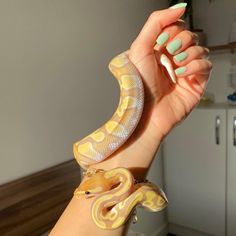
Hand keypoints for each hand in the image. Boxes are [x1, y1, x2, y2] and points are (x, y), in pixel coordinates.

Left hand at [92, 6, 211, 177]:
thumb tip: (178, 7)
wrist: (146, 112)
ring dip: (188, 54)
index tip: (161, 42)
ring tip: (176, 66)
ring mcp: (184, 71)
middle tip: (169, 53)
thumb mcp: (139, 48)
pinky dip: (195, 66)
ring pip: (200, 48)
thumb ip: (156, 23)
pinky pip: (206, 64)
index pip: (175, 27)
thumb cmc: (139, 86)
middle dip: (180, 41)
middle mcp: (172, 59)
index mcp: (158, 50)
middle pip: (189, 35)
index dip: (172, 30)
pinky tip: (182, 75)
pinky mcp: (195, 82)